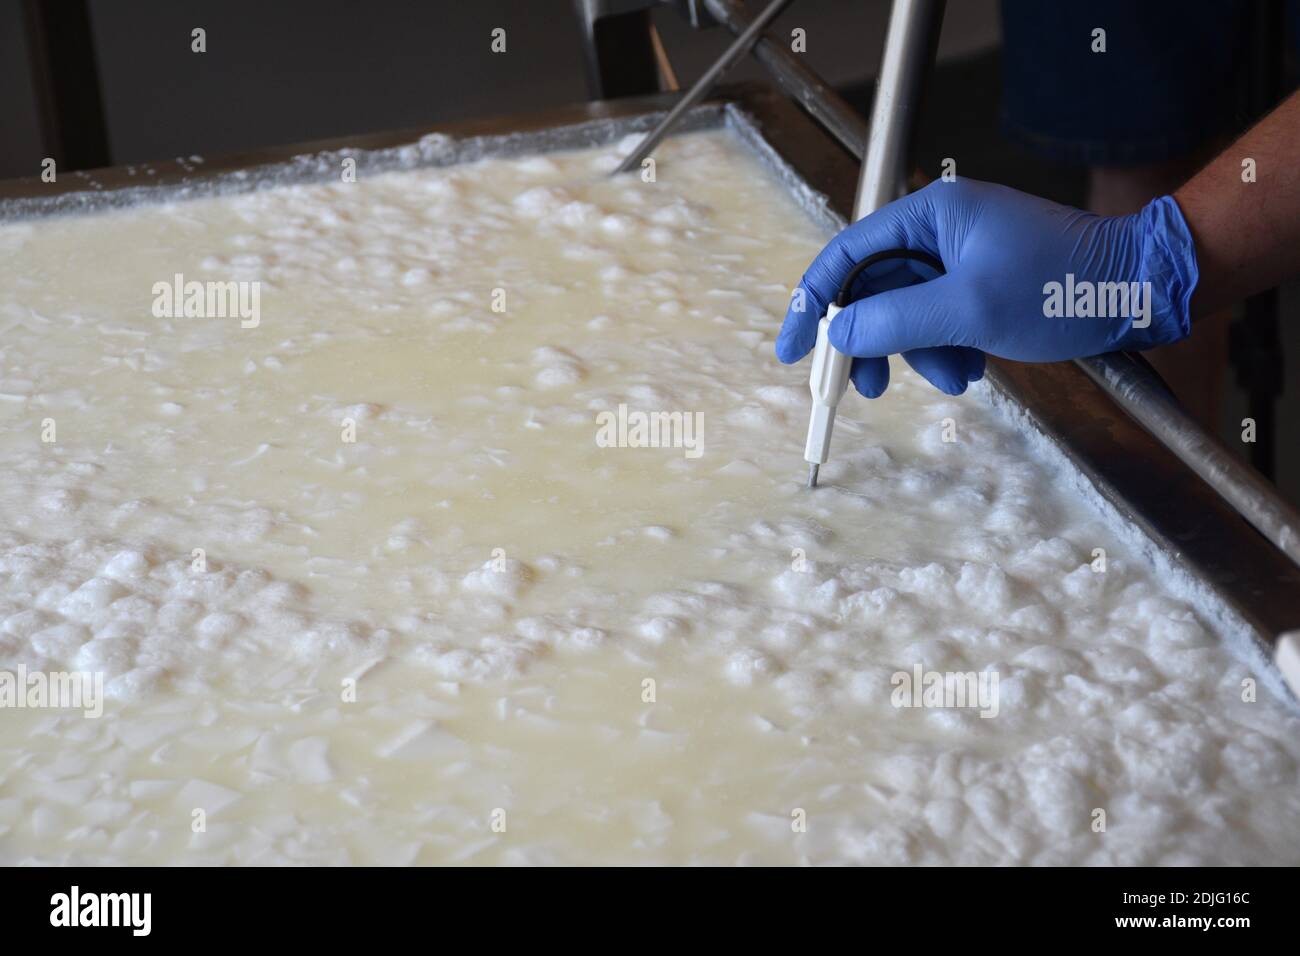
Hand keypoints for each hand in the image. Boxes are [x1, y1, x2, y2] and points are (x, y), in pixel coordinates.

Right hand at [776, 178, 1196, 396]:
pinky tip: (974, 366)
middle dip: (874, 343)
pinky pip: (938, 323)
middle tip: (866, 387)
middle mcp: (938, 230)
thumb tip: (838, 331)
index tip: (791, 350)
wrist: (1140, 290)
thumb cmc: (1063, 285)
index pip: (847, 255)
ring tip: (957, 377)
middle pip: (872, 292)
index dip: (812, 303)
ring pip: (905, 316)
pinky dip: (946, 351)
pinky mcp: (978, 286)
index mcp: (930, 214)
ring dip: (920, 355)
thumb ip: (894, 320)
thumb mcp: (969, 308)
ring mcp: (958, 259)